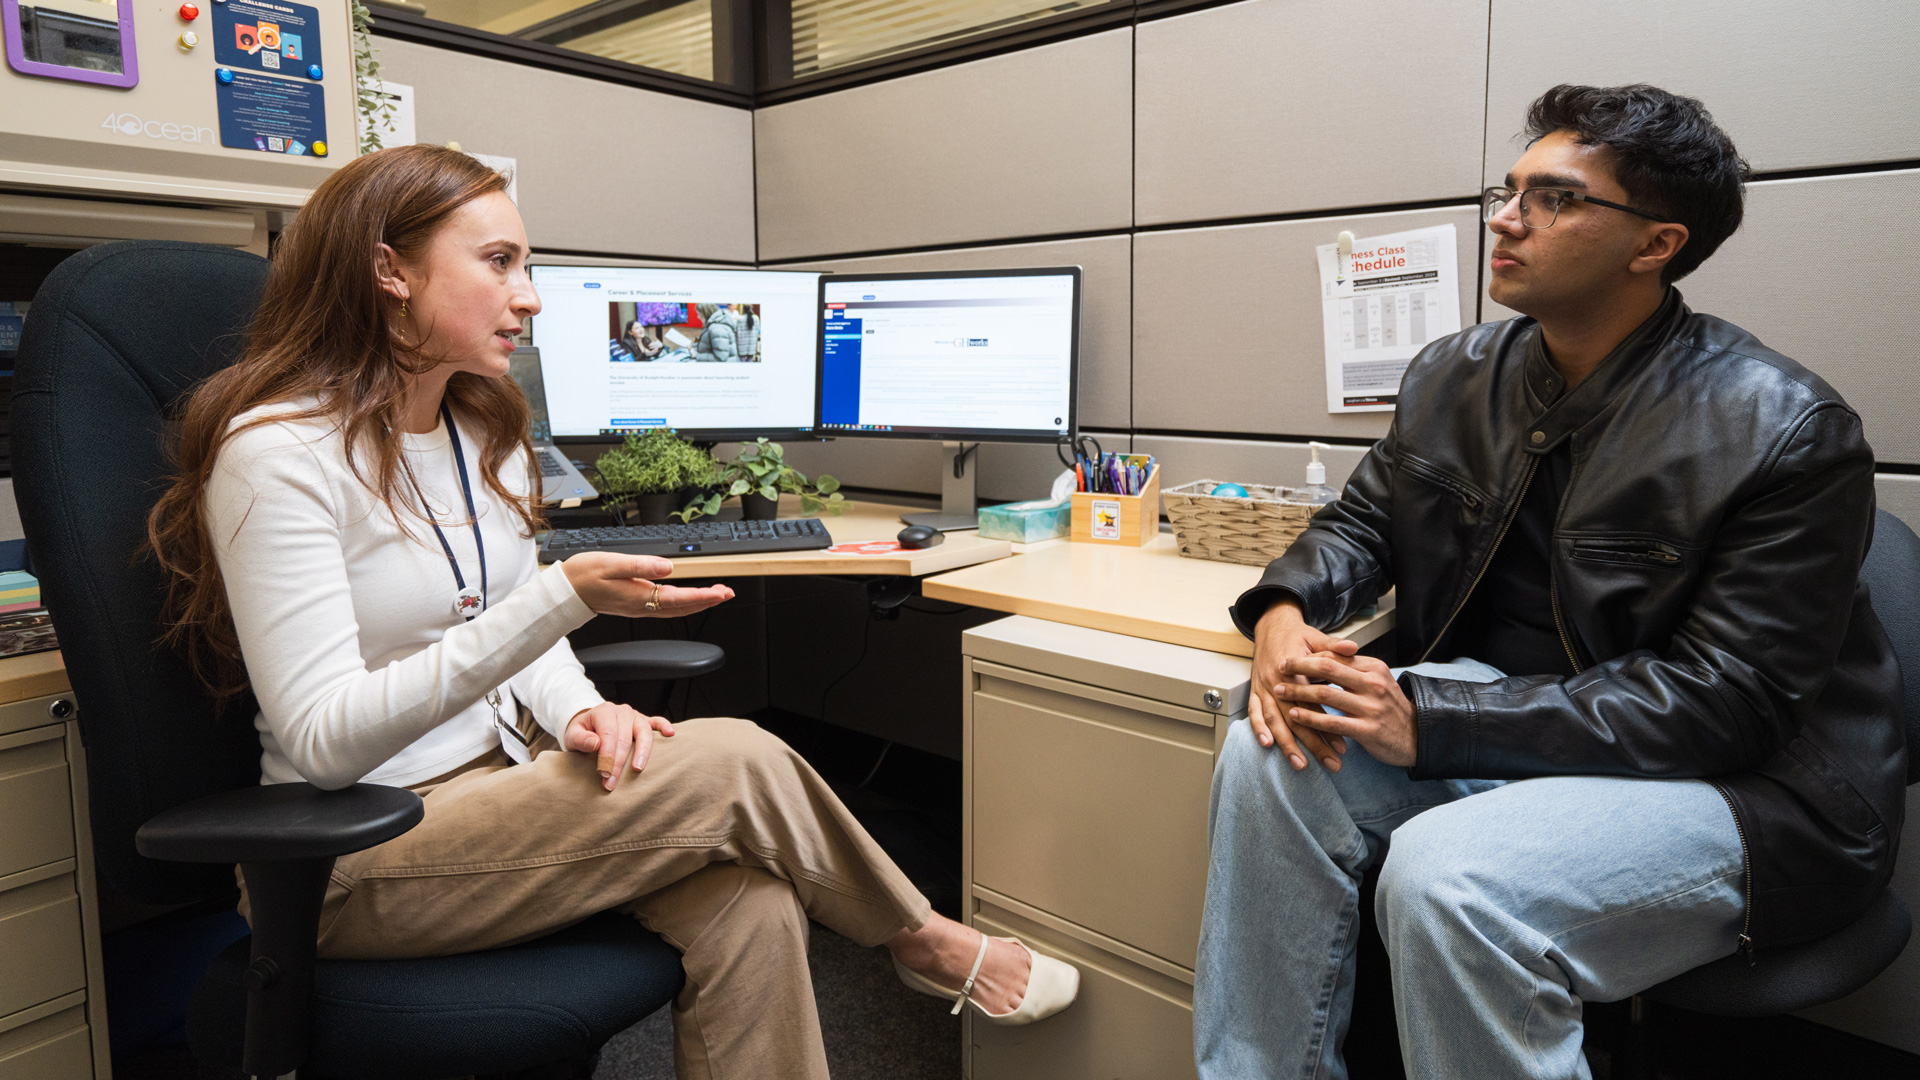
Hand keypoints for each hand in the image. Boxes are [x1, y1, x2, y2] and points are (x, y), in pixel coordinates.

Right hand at [561, 551, 734, 617]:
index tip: (722, 593)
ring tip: (716, 594)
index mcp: (639, 597)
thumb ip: (641, 566)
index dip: (703, 596)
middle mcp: (642, 606)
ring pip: (676, 608)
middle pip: (682, 607)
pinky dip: (683, 602)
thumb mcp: (612, 564)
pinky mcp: (635, 605)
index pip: (679, 598)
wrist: (566, 591)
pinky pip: (666, 607)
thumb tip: (668, 568)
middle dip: (708, 601)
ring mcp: (639, 607)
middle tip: (728, 593)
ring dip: (698, 602)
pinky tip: (688, 597)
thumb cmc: (585, 575)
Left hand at [564, 702, 674, 790]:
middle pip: (625, 738)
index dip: (607, 756)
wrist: (589, 725)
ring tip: (638, 769)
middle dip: (619, 762)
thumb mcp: (572, 734)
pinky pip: (656, 721)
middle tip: (612, 783)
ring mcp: (635, 715)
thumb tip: (595, 743)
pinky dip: (664, 726)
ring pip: (643, 732)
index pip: (608, 734)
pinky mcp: (644, 721)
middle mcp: (622, 711)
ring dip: (642, 752)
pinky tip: (670, 734)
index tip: (603, 775)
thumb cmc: (582, 732)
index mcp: (604, 711)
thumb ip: (580, 739)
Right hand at [1249, 601, 1359, 771]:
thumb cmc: (1297, 634)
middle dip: (1312, 744)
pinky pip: (1254, 712)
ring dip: (1287, 744)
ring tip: (1301, 765)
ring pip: (1275, 720)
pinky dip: (1258, 728)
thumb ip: (1334, 647)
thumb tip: (1354, 648)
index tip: (1344, 744)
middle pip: (1295, 717)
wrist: (1272, 624)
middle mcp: (1275, 680)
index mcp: (1292, 668)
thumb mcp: (1317, 637)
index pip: (1313, 702)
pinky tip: (1268, 745)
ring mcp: (1263, 686)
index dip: (1327, 724)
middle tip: (1330, 763)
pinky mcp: (1255, 690)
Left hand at [1275, 652, 1416, 767]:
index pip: (1335, 656)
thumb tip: (1325, 656)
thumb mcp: (1377, 682)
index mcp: (1374, 668)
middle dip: (1299, 668)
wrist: (1417, 736)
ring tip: (1280, 692)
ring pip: (1326, 694)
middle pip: (1328, 668)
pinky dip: (1310, 718)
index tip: (1289, 659)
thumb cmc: (1389, 708)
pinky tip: (1295, 715)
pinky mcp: (1368, 730)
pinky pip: (1332, 722)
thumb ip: (1354, 670)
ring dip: (1299, 692)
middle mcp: (1373, 683)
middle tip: (1279, 668)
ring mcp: (1371, 707)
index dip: (1309, 657)